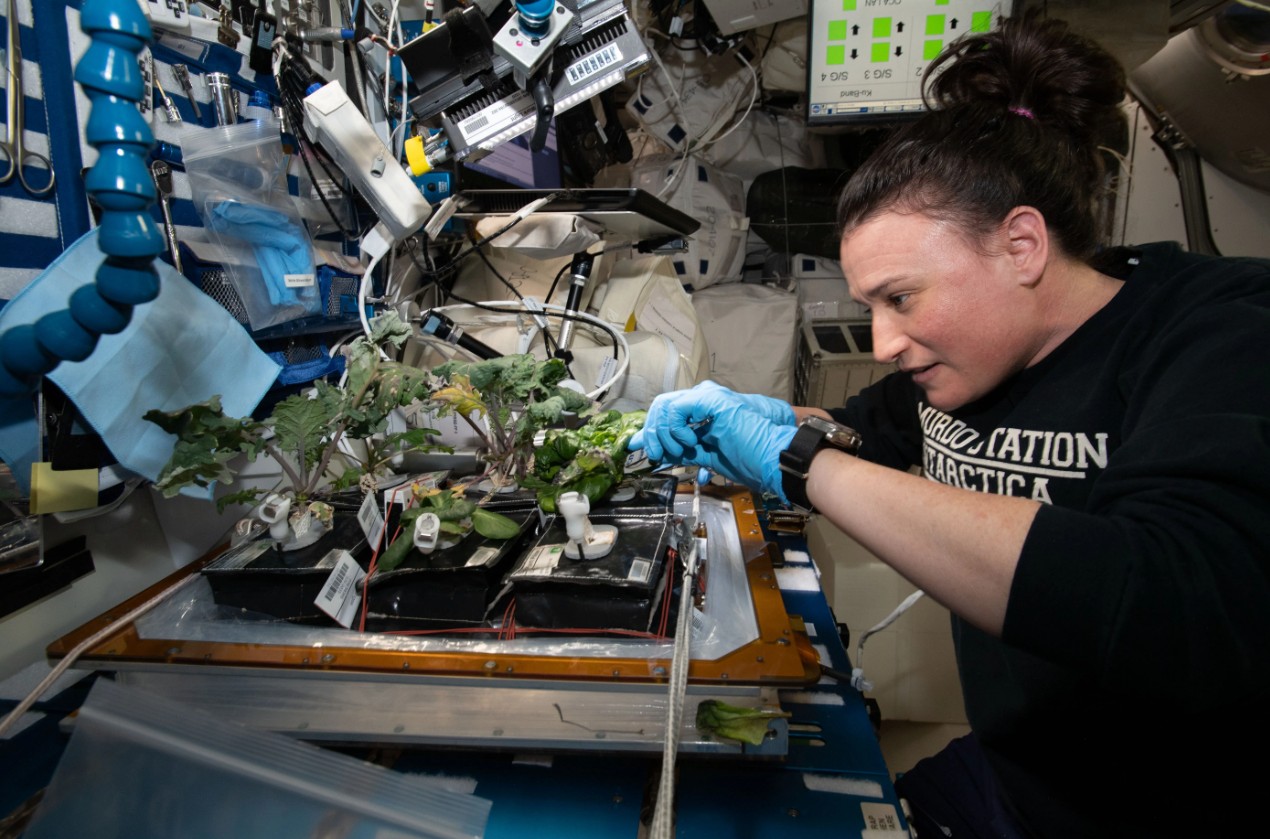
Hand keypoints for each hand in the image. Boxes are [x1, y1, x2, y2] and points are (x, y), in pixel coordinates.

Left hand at [629, 396, 795, 501]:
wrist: (772, 456)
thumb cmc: (746, 456)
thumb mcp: (704, 455)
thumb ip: (679, 451)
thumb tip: (656, 453)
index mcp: (701, 408)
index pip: (665, 412)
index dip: (649, 430)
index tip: (639, 449)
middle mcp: (702, 397)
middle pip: (660, 406)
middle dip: (652, 433)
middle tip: (657, 455)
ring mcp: (707, 395)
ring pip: (663, 406)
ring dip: (663, 434)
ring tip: (679, 451)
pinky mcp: (711, 399)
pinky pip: (676, 409)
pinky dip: (675, 429)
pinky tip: (689, 442)